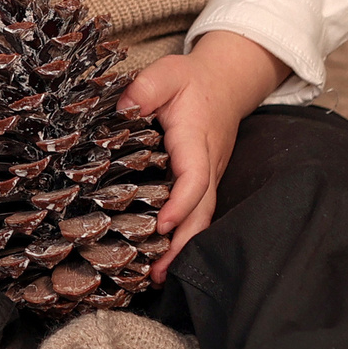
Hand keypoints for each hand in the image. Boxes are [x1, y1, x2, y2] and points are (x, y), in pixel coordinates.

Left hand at [116, 32, 287, 283]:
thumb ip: (144, 88)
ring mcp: (209, 176)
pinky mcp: (203, 182)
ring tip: (158, 276)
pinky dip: (183, 236)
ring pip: (201, 217)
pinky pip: (197, 212)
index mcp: (195, 140)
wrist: (226, 82)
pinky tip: (163, 256)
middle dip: (182, 243)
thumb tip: (122, 110)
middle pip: (201, 211)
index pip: (194, 178)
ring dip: (183, 247)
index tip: (160, 224)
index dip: (180, 204)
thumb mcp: (166, 73)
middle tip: (157, 273)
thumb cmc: (192, 80)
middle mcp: (207, 165)